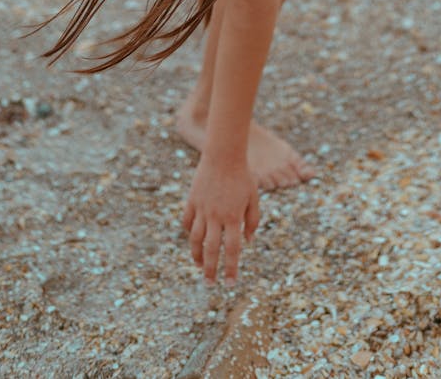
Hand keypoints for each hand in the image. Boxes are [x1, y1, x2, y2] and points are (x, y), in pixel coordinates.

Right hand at [181, 155, 259, 284]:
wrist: (223, 155)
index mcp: (233, 217)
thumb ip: (252, 220)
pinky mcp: (192, 201)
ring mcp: (202, 209)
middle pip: (211, 250)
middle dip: (211, 270)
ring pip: (195, 239)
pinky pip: (187, 222)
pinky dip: (189, 233)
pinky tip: (193, 240)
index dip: (231, 269)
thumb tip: (247, 242)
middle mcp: (216, 216)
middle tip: (210, 284)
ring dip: (197, 255)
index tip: (230, 284)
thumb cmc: (242, 176)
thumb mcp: (253, 198)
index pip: (232, 250)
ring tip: (200, 266)